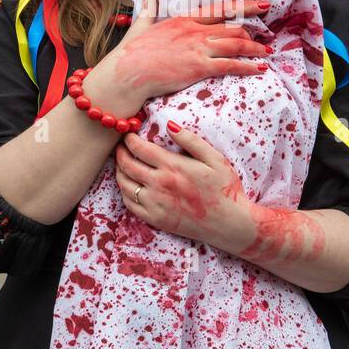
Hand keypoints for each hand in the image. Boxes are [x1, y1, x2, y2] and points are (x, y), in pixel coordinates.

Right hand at [90, 0, 271, 113]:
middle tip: (264, 38)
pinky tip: (260, 68)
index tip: (262, 6)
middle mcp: (194, 31)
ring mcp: (198, 48)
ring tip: (266, 52)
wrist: (126, 73)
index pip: (220, 9)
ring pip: (236, 44)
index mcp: (182, 20)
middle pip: (233, 28)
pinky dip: (248, 66)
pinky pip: (231, 65)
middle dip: (251, 33)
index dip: (245, 7)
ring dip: (255, 49)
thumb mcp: (140, 25)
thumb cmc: (130, 53)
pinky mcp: (199, 66)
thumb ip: (149, 8)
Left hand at [114, 120, 254, 252]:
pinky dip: (124, 192)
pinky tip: (129, 186)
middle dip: (120, 153)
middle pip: (127, 165)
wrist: (229, 223)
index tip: (128, 135)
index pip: (140, 149)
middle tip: (120, 148)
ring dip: (119, 172)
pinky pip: (129, 204)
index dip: (129, 140)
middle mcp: (159, 184)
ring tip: (121, 165)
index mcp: (173, 167)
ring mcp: (155, 203)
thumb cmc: (224, 188)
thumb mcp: (215, 159)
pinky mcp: (154, 219)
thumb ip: (191, 141)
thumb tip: (169, 125)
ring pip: (124, 184)